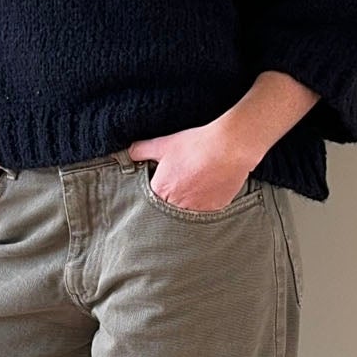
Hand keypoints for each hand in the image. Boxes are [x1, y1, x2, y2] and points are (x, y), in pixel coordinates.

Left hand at [127, 124, 252, 211]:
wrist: (229, 148)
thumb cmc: (195, 145)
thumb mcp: (163, 144)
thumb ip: (141, 150)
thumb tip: (128, 154)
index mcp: (161, 192)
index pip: (150, 201)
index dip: (155, 191)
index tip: (161, 183)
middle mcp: (177, 206)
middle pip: (168, 209)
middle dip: (171, 198)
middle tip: (181, 181)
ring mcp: (198, 210)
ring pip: (187, 213)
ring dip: (188, 202)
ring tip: (195, 183)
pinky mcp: (215, 210)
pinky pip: (206, 211)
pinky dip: (205, 202)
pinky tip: (209, 187)